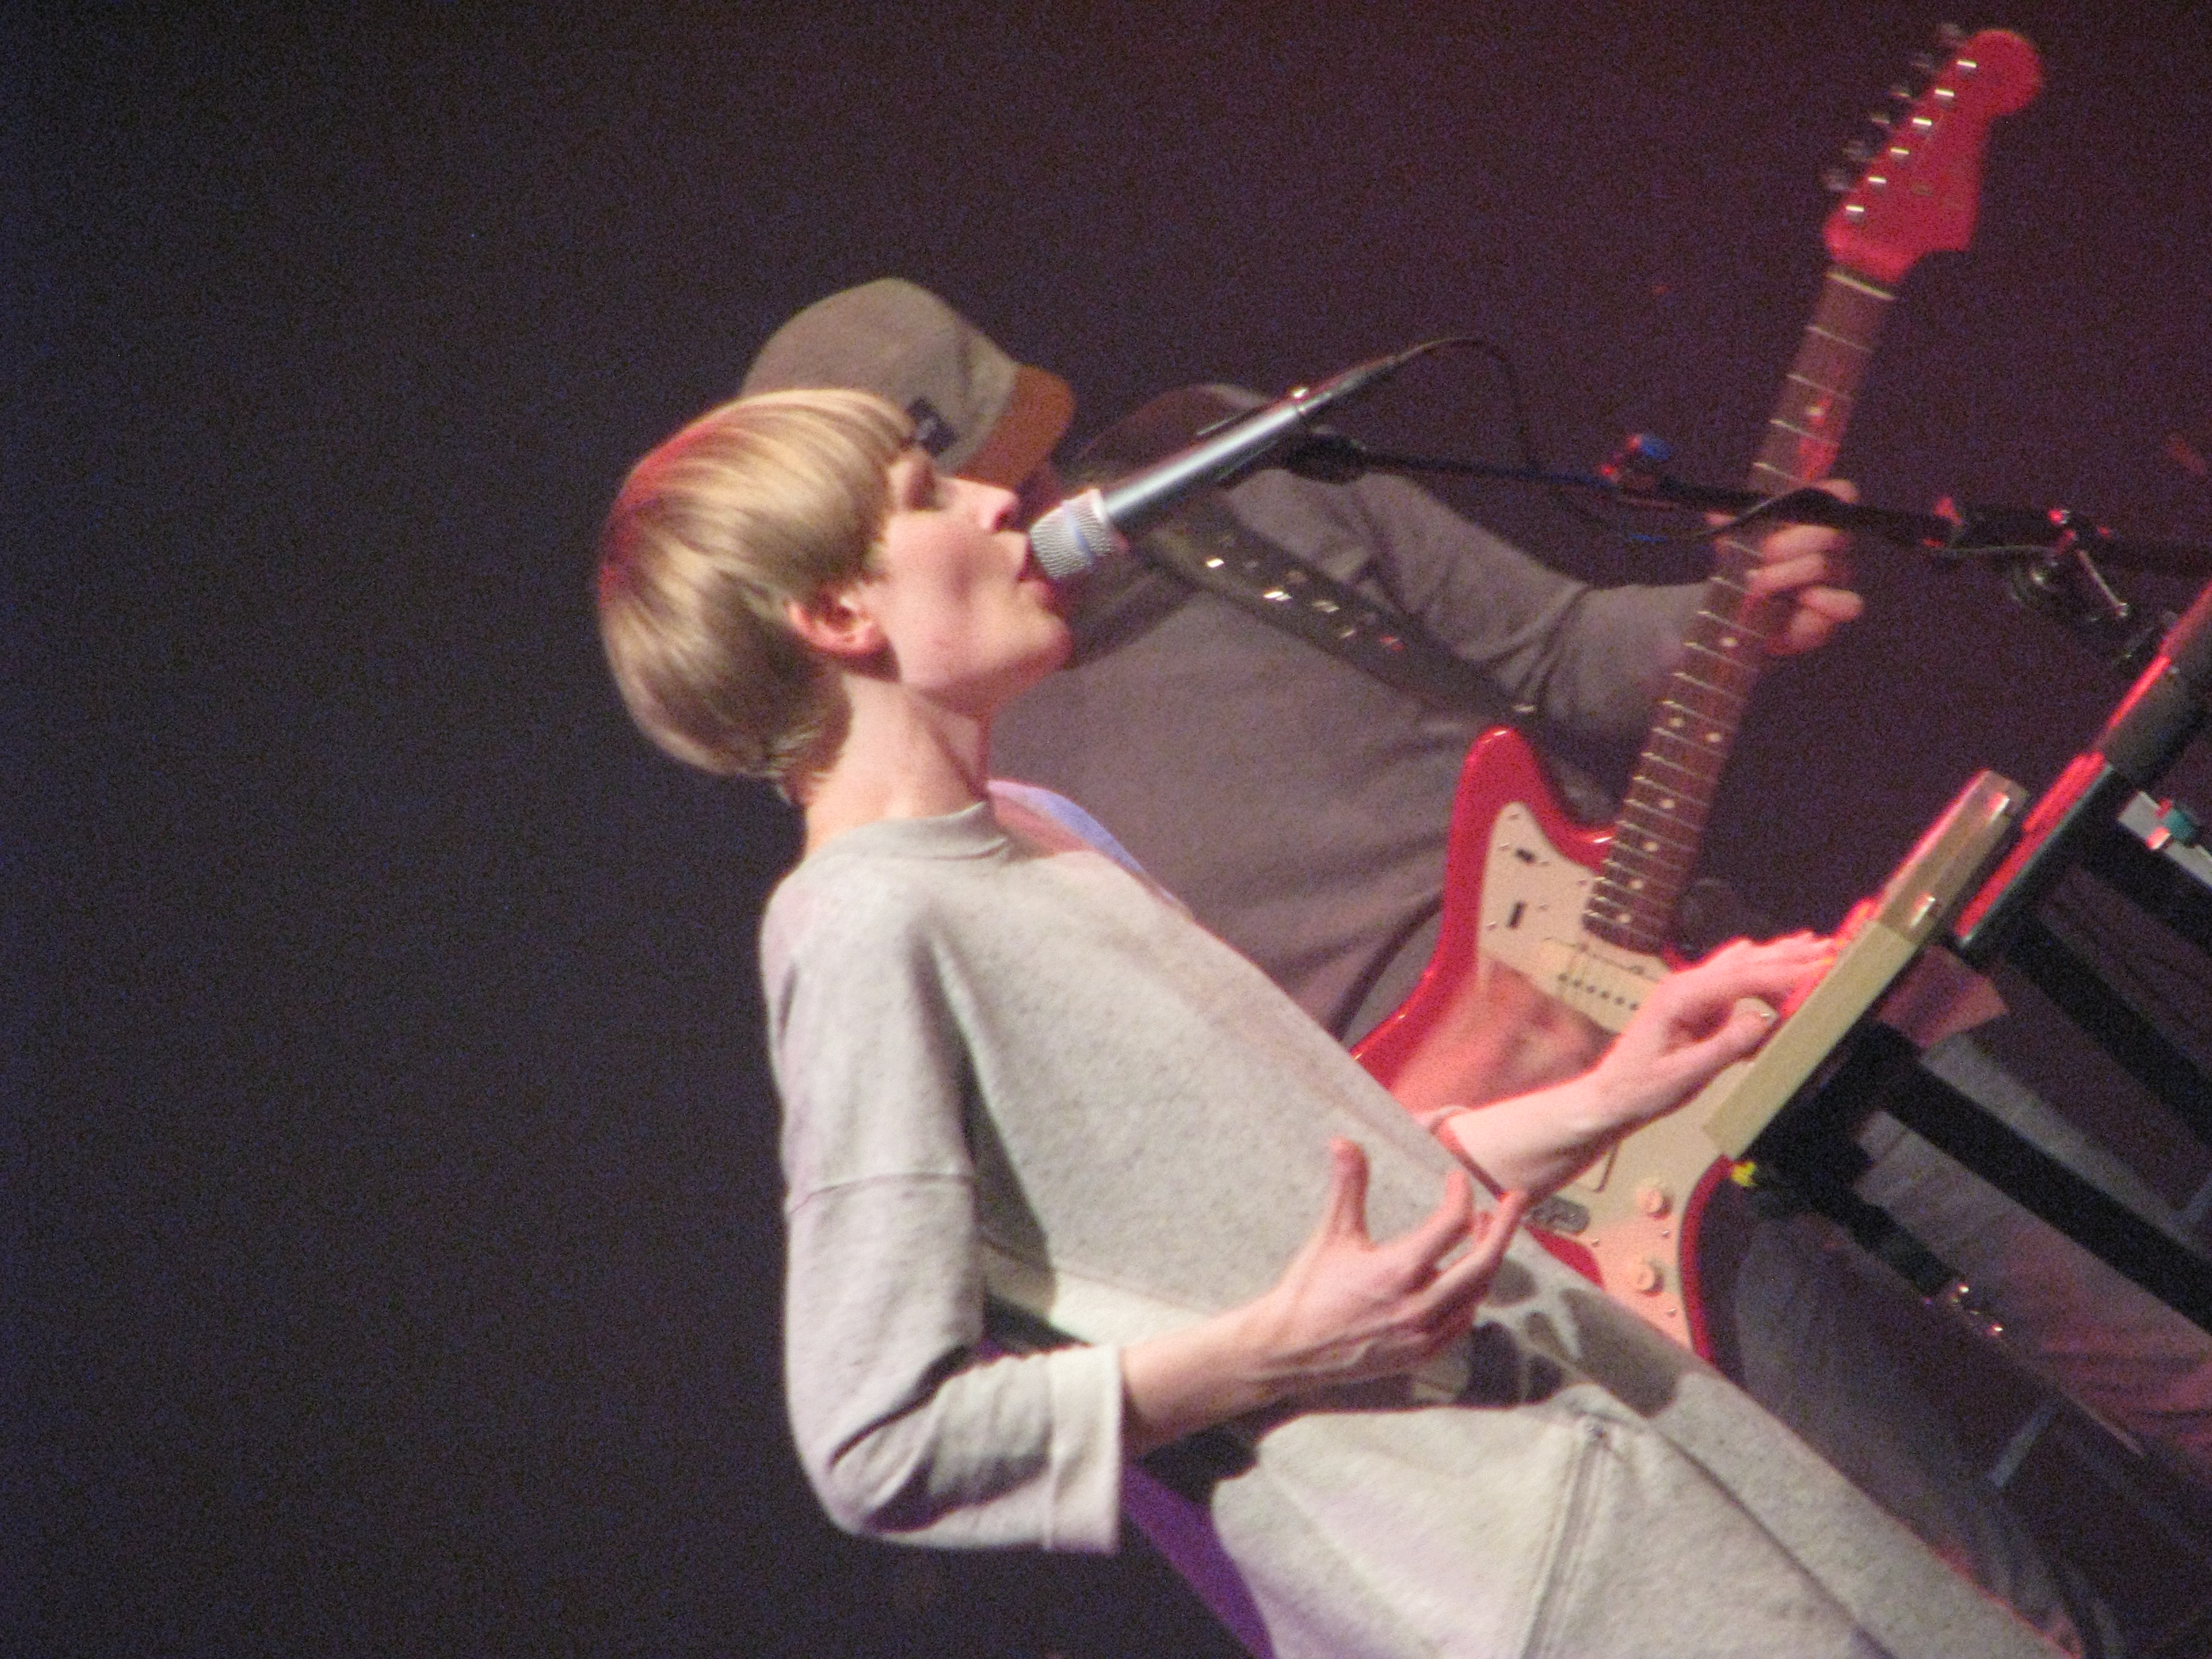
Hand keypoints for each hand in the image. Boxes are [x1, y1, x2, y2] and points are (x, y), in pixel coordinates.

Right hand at [1119, 1143, 1530, 1452]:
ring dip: (1488, 1260)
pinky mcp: (1422, 1353)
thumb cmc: (1309, 1287)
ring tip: (1485, 1232)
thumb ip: (1348, 1186)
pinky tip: (1466, 1278)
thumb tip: (1344, 1140)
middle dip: (1504, 1227)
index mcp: (1399, 1270)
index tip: (1457, 1179)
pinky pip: (1463, 1322)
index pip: (1452, 1224)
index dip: (1460, 1195)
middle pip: (1484, 1262)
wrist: (1292, 1348)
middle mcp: (1420, 1304)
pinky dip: (1472, 1295)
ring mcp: (1425, 1333)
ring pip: (1478, 1293)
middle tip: (1515, 1200)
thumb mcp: (1331, 1234)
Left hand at [1580, 933, 1832, 1130]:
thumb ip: (1724, 1046)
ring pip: (1740, 967)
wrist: (1610, 1096)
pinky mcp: (1696, 1007)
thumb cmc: (1640, 1088)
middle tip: (1827, 946)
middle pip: (1744, 963)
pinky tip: (1772, 958)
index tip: (1816, 968)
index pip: (1741, 978)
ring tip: (1811, 945)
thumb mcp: (1685, 1074)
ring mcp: (1690, 994)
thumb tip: (1763, 1020)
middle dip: (1787, 954)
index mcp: (1680, 996)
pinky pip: (1733, 983)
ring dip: (1776, 957)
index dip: (1782, 973)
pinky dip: (1759, 972)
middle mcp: (1685, 986)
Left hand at [1739, 479, 1864, 655]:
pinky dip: (1823, 602)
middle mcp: (1832, 547)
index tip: (1789, 510)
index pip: (1841, 494)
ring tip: (1760, 585)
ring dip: (1786, 575)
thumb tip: (1715, 515)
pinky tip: (1799, 600)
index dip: (1825, 495)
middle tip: (1764, 553)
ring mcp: (1837, 578)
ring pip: (1823, 566)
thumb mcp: (1735, 544)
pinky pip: (1847, 603)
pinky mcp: (1834, 611)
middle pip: (1831, 531)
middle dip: (1791, 542)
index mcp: (1814, 521)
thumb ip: (1732, 527)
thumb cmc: (1749, 570)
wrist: (1744, 615)